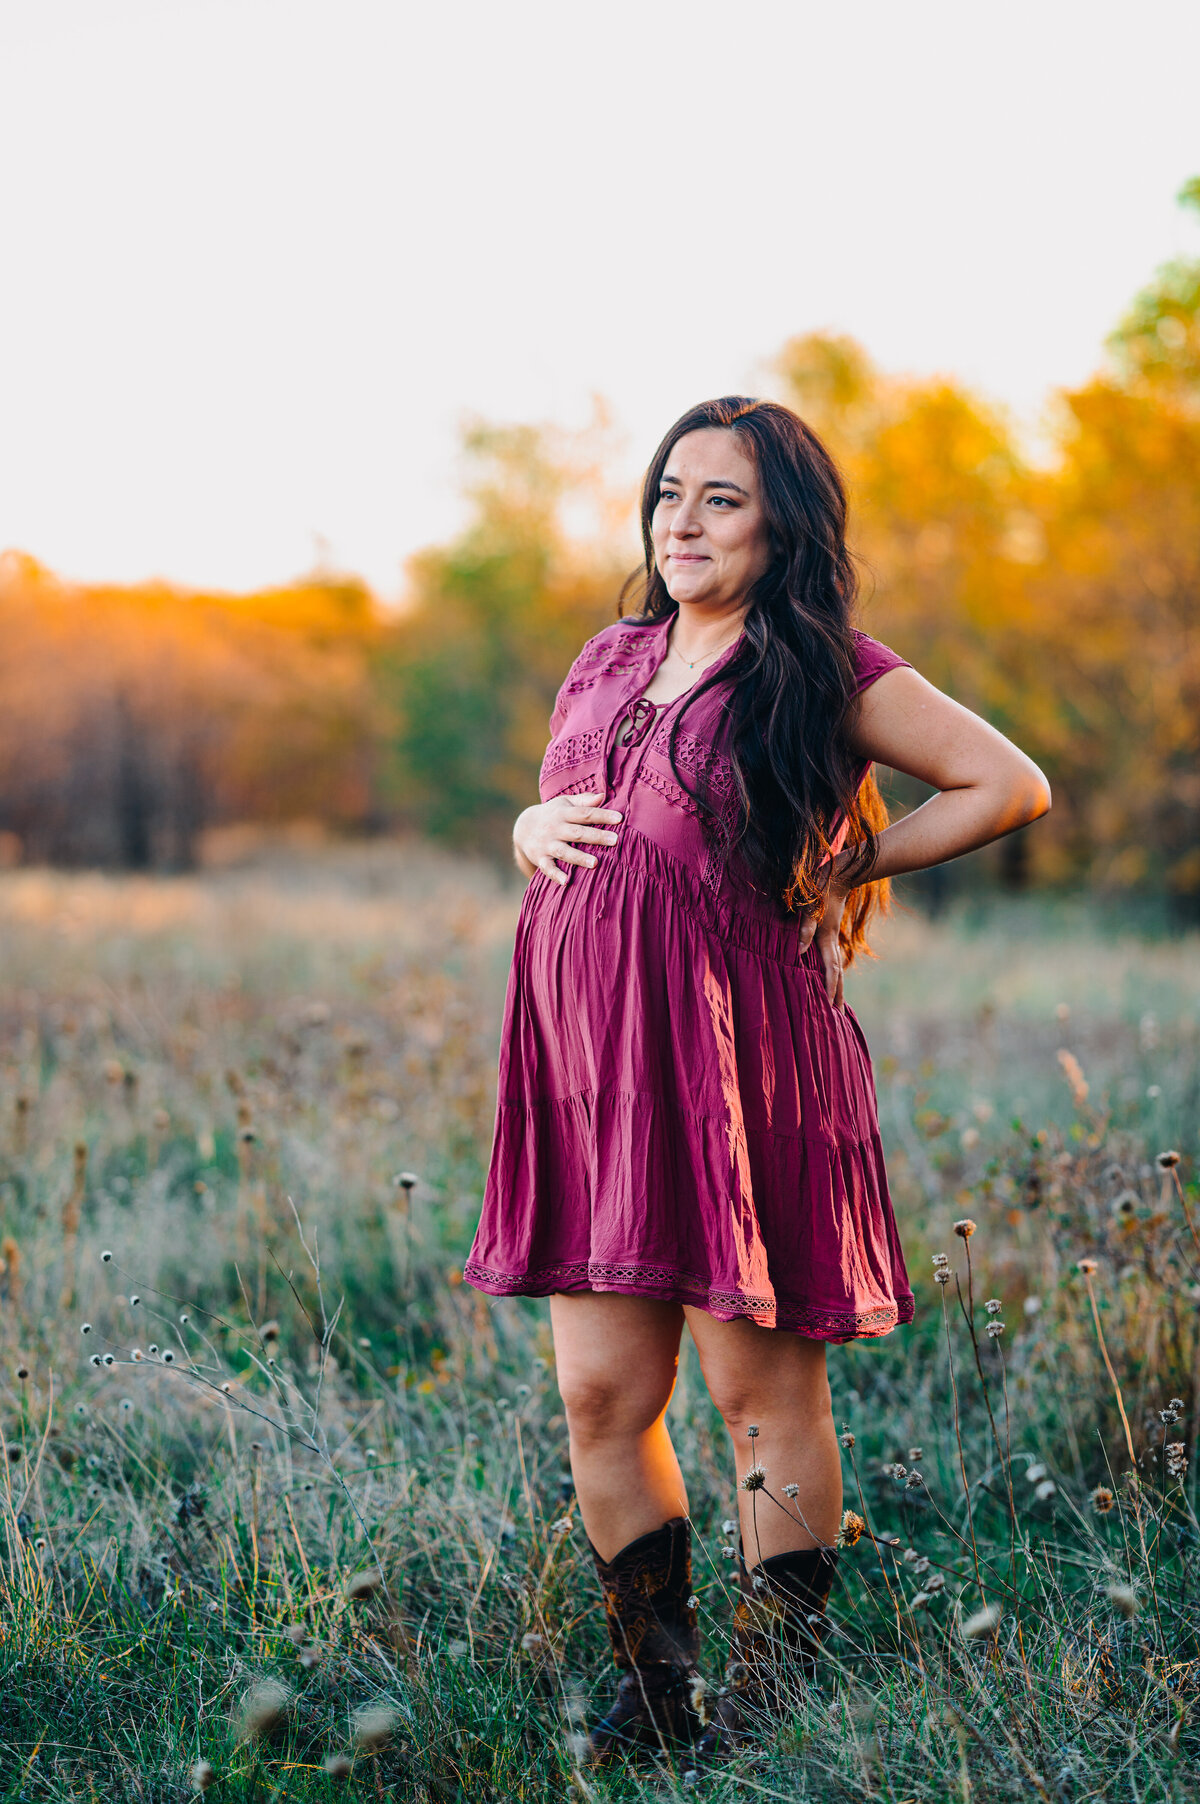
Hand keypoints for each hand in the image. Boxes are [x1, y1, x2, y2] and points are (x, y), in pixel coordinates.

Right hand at [514, 793, 622, 886]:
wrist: (523, 827)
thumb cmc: (552, 814)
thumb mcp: (565, 802)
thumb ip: (584, 801)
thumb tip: (603, 796)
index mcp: (564, 813)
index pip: (585, 813)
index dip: (602, 815)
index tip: (620, 819)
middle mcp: (555, 828)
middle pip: (577, 833)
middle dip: (596, 836)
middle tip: (615, 840)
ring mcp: (547, 844)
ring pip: (564, 851)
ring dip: (579, 857)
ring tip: (595, 863)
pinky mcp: (540, 858)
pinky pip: (547, 868)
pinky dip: (555, 875)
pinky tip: (566, 881)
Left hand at [799, 868, 848, 1009]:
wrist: (838, 874)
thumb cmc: (819, 888)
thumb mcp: (808, 907)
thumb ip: (804, 929)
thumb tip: (799, 952)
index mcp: (826, 938)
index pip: (831, 969)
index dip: (830, 987)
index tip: (830, 1005)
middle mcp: (831, 941)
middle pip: (837, 972)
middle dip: (838, 993)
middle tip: (839, 1013)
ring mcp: (832, 936)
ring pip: (836, 966)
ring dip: (837, 984)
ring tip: (837, 1000)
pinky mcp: (829, 932)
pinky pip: (831, 957)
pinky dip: (832, 970)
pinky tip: (828, 974)